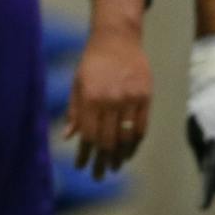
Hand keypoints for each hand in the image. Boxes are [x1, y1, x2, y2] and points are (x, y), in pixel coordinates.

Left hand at [66, 20, 152, 179]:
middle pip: (107, 140)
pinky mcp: (145, 97)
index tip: (82, 167)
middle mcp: (110, 101)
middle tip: (99, 174)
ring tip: (113, 167)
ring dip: (119, 156)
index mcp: (90, 98)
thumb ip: (74, 111)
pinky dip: (135, 142)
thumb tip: (69, 137)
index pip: (88, 134)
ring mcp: (130, 99)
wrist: (117, 40)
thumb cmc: (92, 63)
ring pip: (126, 137)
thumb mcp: (77, 84)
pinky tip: (128, 152)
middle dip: (101, 160)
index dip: (85, 154)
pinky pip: (141, 127)